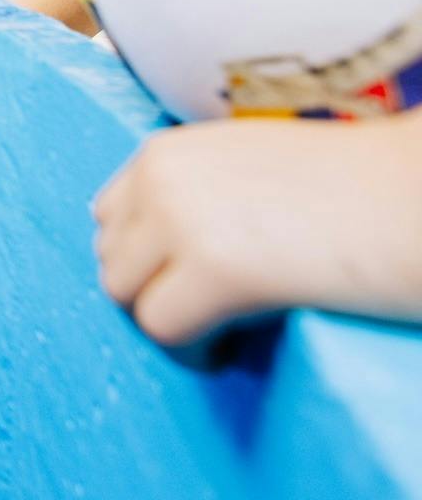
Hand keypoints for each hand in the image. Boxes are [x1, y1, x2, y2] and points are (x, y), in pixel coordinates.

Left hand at [92, 112, 421, 346]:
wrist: (419, 193)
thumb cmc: (355, 188)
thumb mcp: (249, 169)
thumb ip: (193, 195)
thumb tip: (155, 256)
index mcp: (167, 149)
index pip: (109, 218)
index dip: (148, 260)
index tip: (192, 283)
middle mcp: (161, 175)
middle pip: (111, 259)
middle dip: (156, 292)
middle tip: (215, 314)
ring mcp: (180, 218)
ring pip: (126, 297)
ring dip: (172, 322)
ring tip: (230, 329)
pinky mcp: (215, 267)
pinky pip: (162, 329)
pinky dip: (196, 350)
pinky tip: (240, 346)